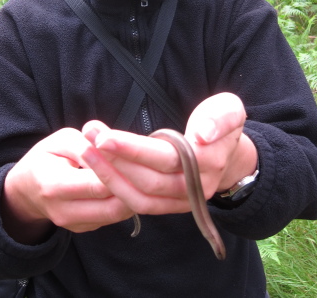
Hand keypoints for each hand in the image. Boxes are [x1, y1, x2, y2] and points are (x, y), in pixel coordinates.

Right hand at [1, 128, 133, 243]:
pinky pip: (112, 217)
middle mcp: (64, 211)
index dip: (119, 171)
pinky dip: (126, 201)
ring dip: (134, 196)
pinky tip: (134, 184)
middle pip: (111, 206)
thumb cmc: (46, 158)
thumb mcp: (60, 141)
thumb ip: (85, 144)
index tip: (136, 156)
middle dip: (133, 188)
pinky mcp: (85, 228)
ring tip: (145, 175)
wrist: (27, 190)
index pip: (95, 184)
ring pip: (116, 215)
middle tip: (149, 168)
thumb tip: (109, 147)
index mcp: (54, 185)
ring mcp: (75, 224)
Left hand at [81, 93, 257, 216]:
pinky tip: (98, 170)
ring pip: (140, 197)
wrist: (229, 153)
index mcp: (210, 161)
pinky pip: (140, 205)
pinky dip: (117, 189)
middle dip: (114, 160)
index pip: (166, 158)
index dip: (133, 149)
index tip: (104, 137)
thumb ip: (219, 119)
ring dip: (110, 176)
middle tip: (88, 137)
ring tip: (86, 152)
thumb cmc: (222, 124)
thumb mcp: (229, 110)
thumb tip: (203, 135)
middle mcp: (197, 187)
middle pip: (148, 180)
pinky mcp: (170, 206)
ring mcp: (183, 201)